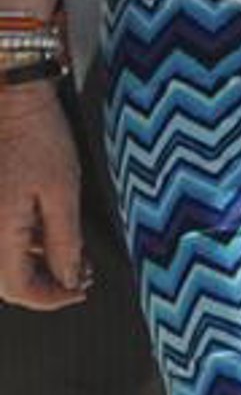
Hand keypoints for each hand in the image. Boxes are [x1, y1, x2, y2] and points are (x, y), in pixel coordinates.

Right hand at [0, 83, 90, 310]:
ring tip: (70, 253)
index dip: (52, 298)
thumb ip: (66, 242)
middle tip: (78, 275)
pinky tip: (47, 233)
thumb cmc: (36, 133)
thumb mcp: (63, 191)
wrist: (9, 96)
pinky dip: (21, 244)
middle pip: (6, 281)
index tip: (78, 291)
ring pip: (1, 262)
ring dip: (34, 265)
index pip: (18, 290)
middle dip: (44, 284)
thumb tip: (68, 280)